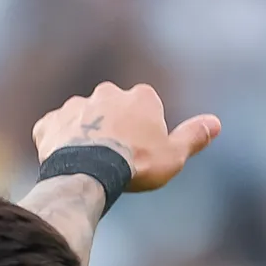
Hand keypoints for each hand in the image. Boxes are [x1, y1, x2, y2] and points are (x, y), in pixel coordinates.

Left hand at [32, 82, 221, 195]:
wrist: (90, 173)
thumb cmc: (136, 165)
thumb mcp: (173, 155)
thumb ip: (193, 136)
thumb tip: (216, 123)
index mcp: (140, 96)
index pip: (145, 106)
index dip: (143, 129)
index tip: (140, 151)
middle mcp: (106, 93)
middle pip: (112, 108)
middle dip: (111, 126)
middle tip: (112, 157)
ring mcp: (76, 106)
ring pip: (82, 117)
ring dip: (83, 133)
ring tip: (87, 162)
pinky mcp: (50, 123)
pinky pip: (52, 129)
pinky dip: (55, 141)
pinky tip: (61, 159)